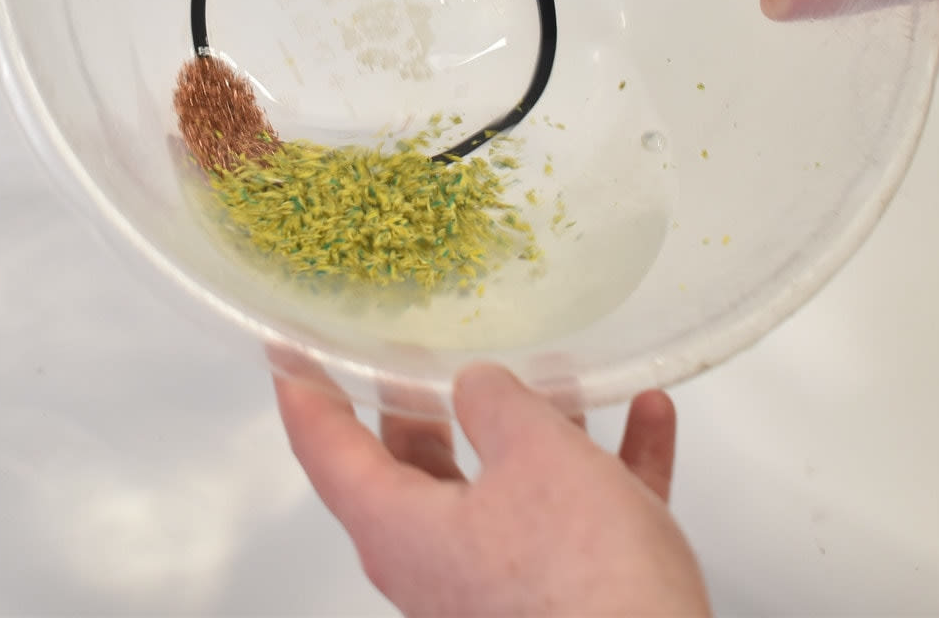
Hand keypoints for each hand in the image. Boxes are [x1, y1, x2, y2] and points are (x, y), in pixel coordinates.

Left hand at [274, 364, 709, 616]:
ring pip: (508, 487)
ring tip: (565, 371)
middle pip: (414, 466)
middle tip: (420, 347)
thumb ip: (497, 402)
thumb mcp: (532, 454)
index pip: (326, 448)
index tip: (288, 348)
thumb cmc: (579, 580)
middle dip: (425, 403)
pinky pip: (580, 518)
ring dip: (539, 427)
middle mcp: (436, 562)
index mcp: (399, 527)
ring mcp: (500, 587)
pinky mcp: (565, 599)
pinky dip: (609, 465)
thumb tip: (479, 384)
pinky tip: (649, 417)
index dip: (305, 389)